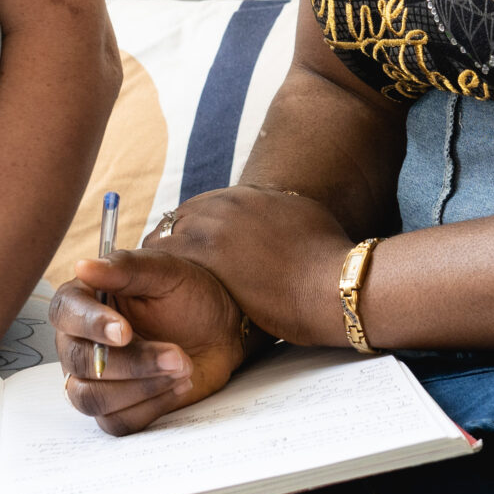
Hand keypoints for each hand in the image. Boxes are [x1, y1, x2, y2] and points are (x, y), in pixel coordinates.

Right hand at [51, 250, 246, 435]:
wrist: (219, 329)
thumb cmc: (188, 295)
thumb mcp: (165, 272)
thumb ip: (125, 269)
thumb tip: (84, 266)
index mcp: (84, 301)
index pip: (65, 313)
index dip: (90, 325)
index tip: (125, 331)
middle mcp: (80, 342)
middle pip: (79, 362)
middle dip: (132, 362)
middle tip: (177, 354)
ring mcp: (94, 379)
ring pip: (93, 398)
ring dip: (142, 388)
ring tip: (182, 368)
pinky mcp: (116, 408)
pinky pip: (117, 422)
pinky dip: (151, 407)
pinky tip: (179, 385)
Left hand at [146, 185, 351, 346]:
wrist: (334, 284)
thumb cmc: (328, 256)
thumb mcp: (304, 216)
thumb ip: (277, 210)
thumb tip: (273, 211)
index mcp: (245, 195)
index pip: (198, 207)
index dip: (191, 230)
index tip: (191, 251)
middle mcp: (223, 207)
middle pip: (176, 220)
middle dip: (172, 245)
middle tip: (170, 272)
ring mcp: (212, 232)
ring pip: (164, 240)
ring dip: (162, 261)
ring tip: (159, 288)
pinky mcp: (206, 262)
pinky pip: (165, 263)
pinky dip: (161, 278)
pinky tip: (160, 298)